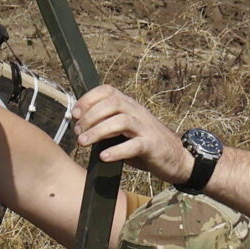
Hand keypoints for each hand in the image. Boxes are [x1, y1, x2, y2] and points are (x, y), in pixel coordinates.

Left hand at [74, 85, 191, 183]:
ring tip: (83, 143)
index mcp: (129, 105)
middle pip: (111, 104)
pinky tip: (104, 157)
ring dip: (98, 131)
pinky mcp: (151, 146)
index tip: (74, 114)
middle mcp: (137, 112)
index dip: (88, 99)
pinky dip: (117, 151)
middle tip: (78, 133)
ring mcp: (145, 128)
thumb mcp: (123, 130)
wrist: (175, 157)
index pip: (107, 91)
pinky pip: (133, 145)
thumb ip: (105, 125)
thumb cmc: (143, 143)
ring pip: (120, 121)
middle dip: (90, 117)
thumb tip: (79, 125)